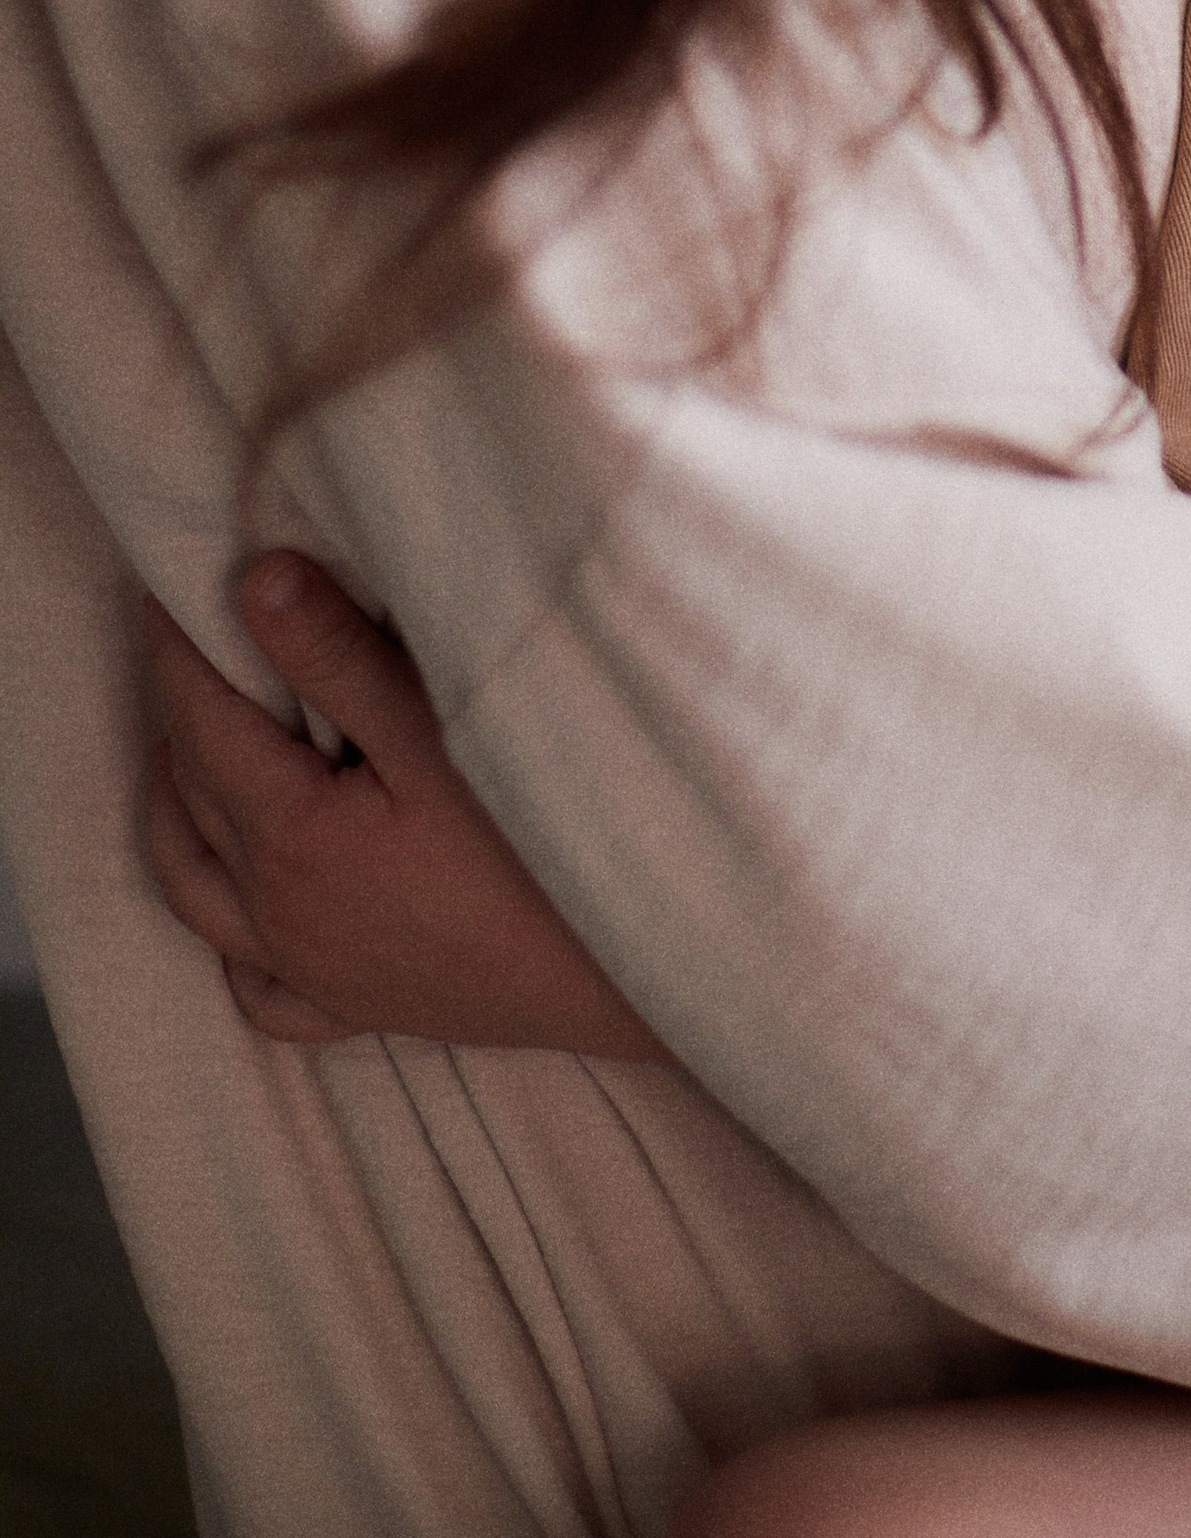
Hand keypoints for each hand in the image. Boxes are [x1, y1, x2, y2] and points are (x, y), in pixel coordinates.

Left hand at [143, 555, 664, 1060]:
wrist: (619, 975)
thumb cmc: (540, 852)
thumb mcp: (443, 734)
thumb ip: (341, 659)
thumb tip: (254, 585)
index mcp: (292, 840)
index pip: (204, 723)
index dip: (179, 651)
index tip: (164, 588)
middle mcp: (280, 914)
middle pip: (193, 796)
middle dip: (179, 715)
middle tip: (185, 646)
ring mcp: (314, 971)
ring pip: (198, 894)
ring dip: (176, 818)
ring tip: (178, 759)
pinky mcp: (357, 1011)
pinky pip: (259, 991)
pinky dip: (230, 945)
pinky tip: (242, 916)